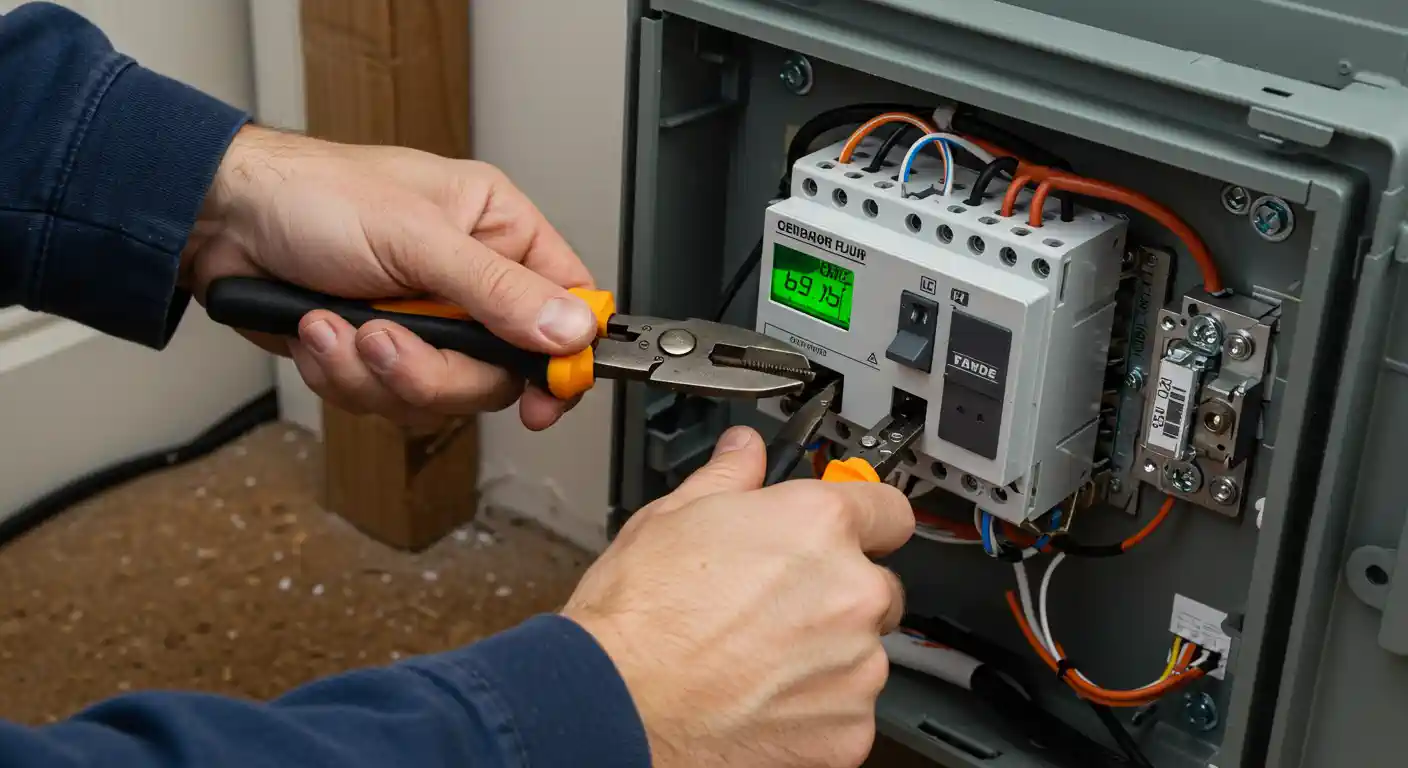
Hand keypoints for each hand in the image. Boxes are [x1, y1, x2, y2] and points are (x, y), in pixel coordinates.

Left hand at [183, 125, 596, 429]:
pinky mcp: (380, 353)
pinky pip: (386, 400)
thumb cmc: (312, 195)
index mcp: (496, 230)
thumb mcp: (416, 238)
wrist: (219, 222)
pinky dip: (343, 375)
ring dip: (377, 372)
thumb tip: (570, 330)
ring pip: (439, 394)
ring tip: (337, 326)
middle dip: (434, 371)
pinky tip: (318, 332)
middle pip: (499, 370)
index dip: (564, 355)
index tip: (547, 397)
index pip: (566, 301)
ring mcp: (425, 322)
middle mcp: (468, 281)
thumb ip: (497, 291)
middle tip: (389, 344)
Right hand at [564, 427, 914, 767]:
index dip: (864, 520)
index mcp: (818, 526)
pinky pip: (848, 710)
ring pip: (861, 652)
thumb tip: (744, 452)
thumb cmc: (638, 618)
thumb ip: (729, 477)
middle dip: (837, 594)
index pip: (888, 510)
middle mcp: (851, 593)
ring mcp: (856, 667)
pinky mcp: (848, 729)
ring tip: (757, 657)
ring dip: (826, 653)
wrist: (617, 705)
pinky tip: (761, 696)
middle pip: (876, 586)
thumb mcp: (672, 517)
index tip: (850, 534)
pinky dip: (816, 707)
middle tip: (775, 606)